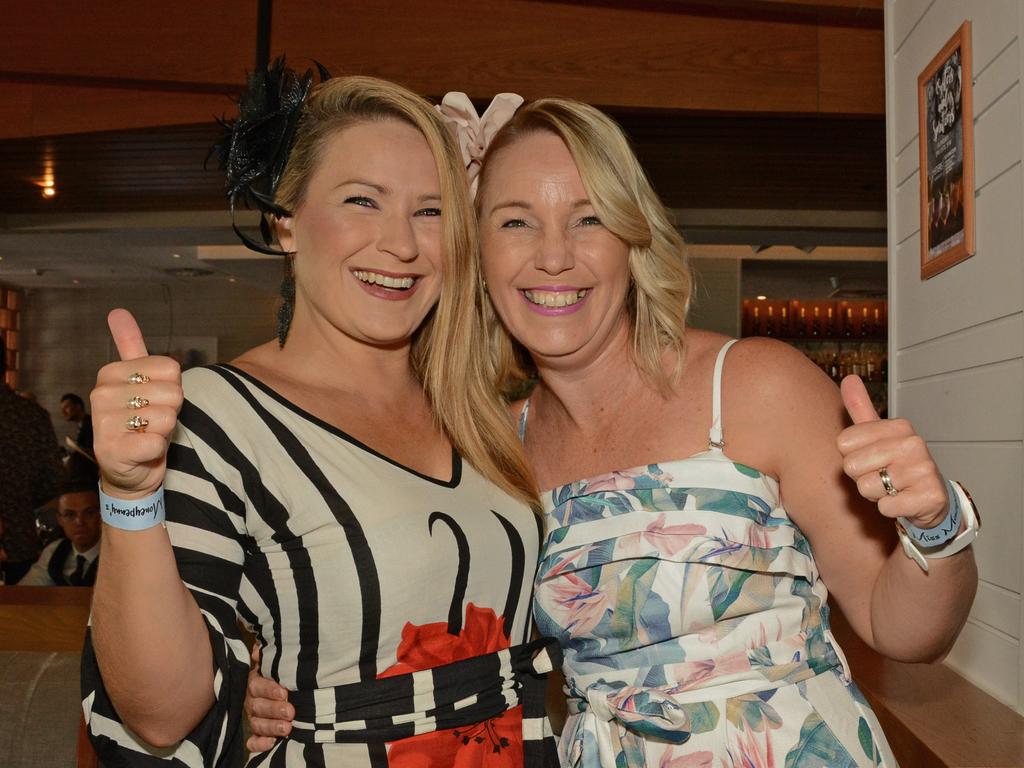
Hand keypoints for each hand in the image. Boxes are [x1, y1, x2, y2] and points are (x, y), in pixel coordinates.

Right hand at [90, 309, 182, 498]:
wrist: (130, 469)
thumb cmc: (141, 422)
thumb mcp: (139, 381)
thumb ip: (131, 347)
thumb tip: (118, 311)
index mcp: (110, 373)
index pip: (171, 369)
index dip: (173, 388)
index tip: (154, 400)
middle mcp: (101, 394)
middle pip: (173, 393)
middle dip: (171, 411)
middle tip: (152, 421)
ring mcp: (104, 423)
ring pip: (167, 417)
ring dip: (164, 431)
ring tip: (146, 435)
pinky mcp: (113, 450)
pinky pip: (157, 441)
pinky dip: (158, 449)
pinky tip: (143, 450)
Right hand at [245, 645, 292, 750]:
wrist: (294, 689)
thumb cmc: (286, 674)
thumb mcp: (279, 662)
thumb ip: (270, 657)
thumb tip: (257, 651)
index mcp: (256, 682)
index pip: (257, 685)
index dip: (269, 690)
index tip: (284, 693)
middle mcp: (253, 700)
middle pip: (257, 706)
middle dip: (274, 710)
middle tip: (290, 711)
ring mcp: (254, 718)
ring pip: (257, 724)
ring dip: (271, 727)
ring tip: (287, 728)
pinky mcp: (258, 734)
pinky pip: (254, 741)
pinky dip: (260, 743)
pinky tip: (272, 743)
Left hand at [837, 375, 948, 528]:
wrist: (930, 500)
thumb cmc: (897, 466)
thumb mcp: (877, 436)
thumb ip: (861, 409)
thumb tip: (849, 377)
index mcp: (899, 426)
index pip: (843, 443)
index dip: (852, 456)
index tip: (873, 459)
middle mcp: (914, 443)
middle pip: (851, 465)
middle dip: (862, 477)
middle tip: (883, 476)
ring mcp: (924, 470)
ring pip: (866, 487)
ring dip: (876, 494)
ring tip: (894, 488)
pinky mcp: (929, 496)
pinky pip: (885, 507)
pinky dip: (889, 509)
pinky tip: (903, 502)